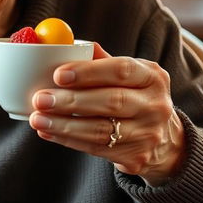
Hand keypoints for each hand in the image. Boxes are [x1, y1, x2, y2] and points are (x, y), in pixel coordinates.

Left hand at [29, 43, 185, 185]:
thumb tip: (68, 44)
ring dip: (64, 125)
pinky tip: (48, 132)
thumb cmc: (134, 96)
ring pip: (101, 130)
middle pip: (111, 102)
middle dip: (71, 101)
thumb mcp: (129, 74)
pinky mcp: (136, 157)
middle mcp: (155, 105)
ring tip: (37, 119)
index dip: (88, 72)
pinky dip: (68, 140)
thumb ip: (101, 60)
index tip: (58, 74)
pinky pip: (96, 148)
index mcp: (152, 76)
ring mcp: (148, 134)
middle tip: (40, 98)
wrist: (164, 139)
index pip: (121, 70)